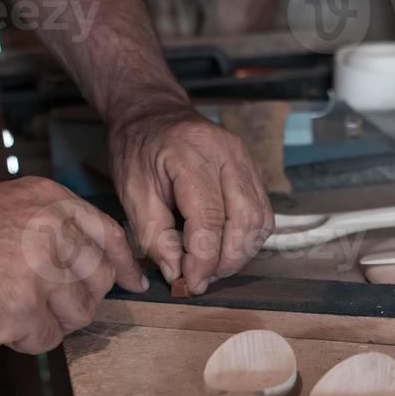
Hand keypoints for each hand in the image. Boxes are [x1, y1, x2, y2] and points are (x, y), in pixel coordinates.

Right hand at [0, 177, 146, 352]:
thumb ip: (49, 229)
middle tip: (37, 302)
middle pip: (97, 281)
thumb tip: (89, 262)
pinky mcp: (23, 311)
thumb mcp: (1, 210)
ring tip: (3, 305)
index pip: (108, 235)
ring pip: (78, 315)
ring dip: (47, 320)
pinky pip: (47, 339)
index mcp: (49, 200)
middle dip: (75, 299)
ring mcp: (40, 271)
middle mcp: (52, 231)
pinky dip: (23, 339)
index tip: (134, 282)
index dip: (122, 264)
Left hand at [107, 108, 273, 293]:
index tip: (190, 283)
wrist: (153, 111)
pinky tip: (227, 248)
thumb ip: (154, 234)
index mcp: (191, 155)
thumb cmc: (138, 149)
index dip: (204, 259)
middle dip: (227, 260)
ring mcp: (245, 158)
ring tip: (215, 267)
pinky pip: (263, 211)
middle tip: (203, 279)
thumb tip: (177, 272)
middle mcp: (227, 153)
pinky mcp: (252, 166)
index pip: (210, 219)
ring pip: (261, 218)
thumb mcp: (131, 191)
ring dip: (242, 252)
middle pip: (245, 220)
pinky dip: (249, 237)